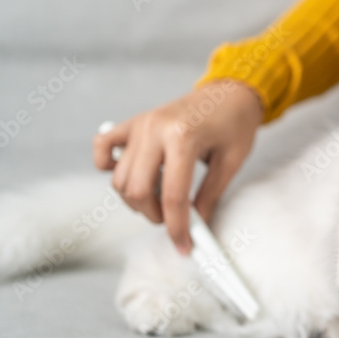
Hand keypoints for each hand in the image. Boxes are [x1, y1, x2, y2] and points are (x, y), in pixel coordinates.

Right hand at [93, 80, 263, 253]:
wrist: (230, 91)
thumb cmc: (235, 123)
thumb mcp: (231, 162)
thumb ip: (210, 196)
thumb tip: (196, 228)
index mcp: (184, 138)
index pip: (172, 196)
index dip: (177, 228)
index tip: (184, 246)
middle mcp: (155, 129)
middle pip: (137, 191)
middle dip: (154, 216)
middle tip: (174, 220)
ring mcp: (140, 124)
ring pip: (119, 178)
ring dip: (136, 199)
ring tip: (163, 197)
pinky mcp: (133, 122)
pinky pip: (103, 147)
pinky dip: (108, 166)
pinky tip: (132, 175)